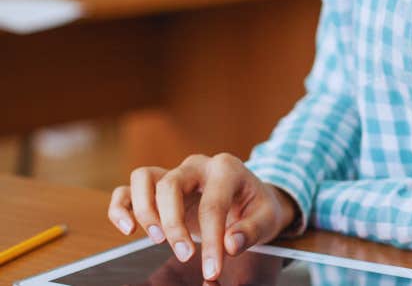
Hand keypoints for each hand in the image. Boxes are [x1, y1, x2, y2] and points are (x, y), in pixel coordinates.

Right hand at [108, 153, 297, 280]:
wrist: (249, 196)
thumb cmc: (256, 206)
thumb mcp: (267, 218)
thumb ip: (251, 231)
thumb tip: (231, 244)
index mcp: (226, 169)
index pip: (213, 204)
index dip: (211, 241)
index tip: (212, 270)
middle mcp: (197, 166)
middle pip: (171, 185)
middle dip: (174, 225)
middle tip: (185, 255)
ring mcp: (175, 172)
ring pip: (145, 177)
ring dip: (145, 211)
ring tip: (157, 240)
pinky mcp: (159, 186)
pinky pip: (129, 187)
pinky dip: (121, 205)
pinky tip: (127, 227)